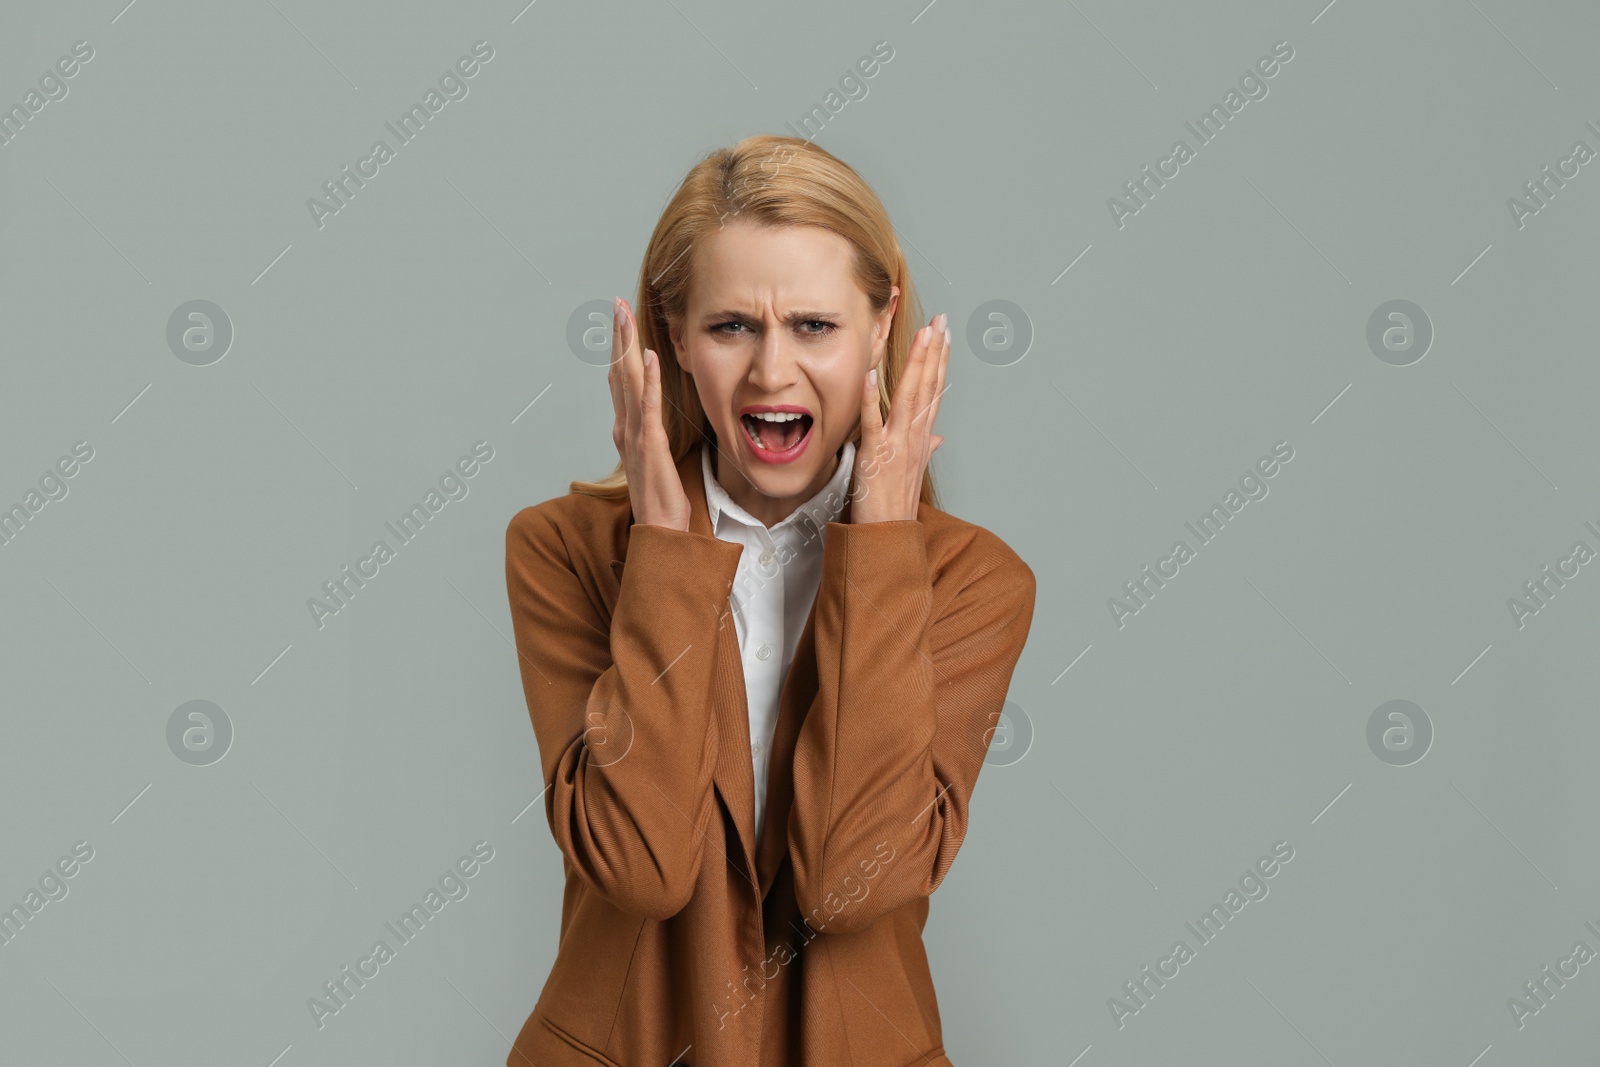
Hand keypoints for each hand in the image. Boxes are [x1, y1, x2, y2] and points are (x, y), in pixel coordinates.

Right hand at [608, 296, 690, 531]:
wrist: (660, 532)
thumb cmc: (661, 499)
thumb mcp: (653, 460)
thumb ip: (649, 436)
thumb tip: (649, 418)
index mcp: (626, 429)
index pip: (620, 380)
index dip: (619, 349)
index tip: (621, 319)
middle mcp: (625, 428)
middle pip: (619, 372)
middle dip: (618, 336)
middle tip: (616, 302)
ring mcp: (635, 435)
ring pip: (628, 381)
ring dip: (626, 347)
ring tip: (625, 315)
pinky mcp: (650, 445)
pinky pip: (648, 406)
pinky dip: (648, 380)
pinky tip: (648, 356)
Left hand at [851, 312, 948, 523]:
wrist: (887, 538)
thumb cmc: (894, 507)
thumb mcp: (913, 473)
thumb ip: (925, 450)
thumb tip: (939, 437)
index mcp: (920, 439)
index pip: (935, 392)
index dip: (941, 362)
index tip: (945, 335)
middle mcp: (914, 438)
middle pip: (929, 387)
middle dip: (936, 352)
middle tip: (942, 321)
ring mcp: (896, 445)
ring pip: (910, 397)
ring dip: (917, 363)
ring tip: (923, 333)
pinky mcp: (875, 456)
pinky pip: (873, 421)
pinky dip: (873, 398)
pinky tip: (873, 373)